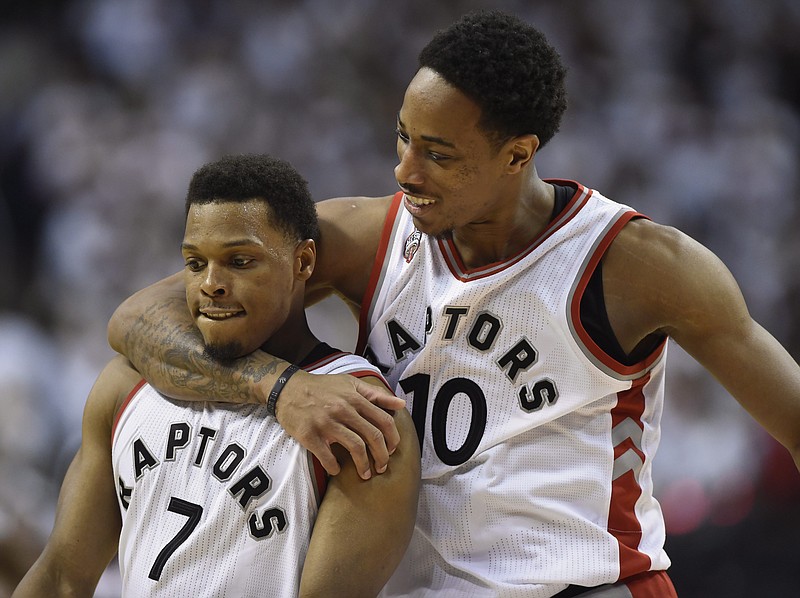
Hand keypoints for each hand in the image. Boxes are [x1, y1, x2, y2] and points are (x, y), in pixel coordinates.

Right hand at [274, 371, 405, 479]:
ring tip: (365, 474)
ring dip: (363, 465)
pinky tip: (337, 470)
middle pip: (373, 436)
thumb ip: (376, 394)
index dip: (392, 438)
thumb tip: (401, 405)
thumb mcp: (351, 383)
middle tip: (382, 466)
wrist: (289, 389)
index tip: (392, 450)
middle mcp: (343, 409)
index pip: (384, 421)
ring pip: (355, 447)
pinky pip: (327, 457)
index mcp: (355, 398)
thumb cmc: (322, 387)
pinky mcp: (310, 435)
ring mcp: (326, 423)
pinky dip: (335, 467)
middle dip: (382, 456)